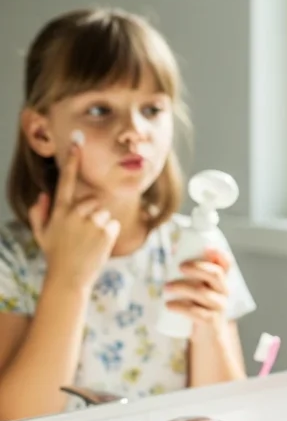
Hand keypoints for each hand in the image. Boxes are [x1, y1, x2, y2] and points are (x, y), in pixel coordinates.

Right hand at [29, 143, 119, 289]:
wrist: (69, 277)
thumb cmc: (56, 255)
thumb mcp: (41, 234)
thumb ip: (39, 213)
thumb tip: (43, 194)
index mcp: (59, 210)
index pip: (65, 180)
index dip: (71, 161)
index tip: (77, 143)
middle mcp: (75, 213)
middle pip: (93, 200)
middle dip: (92, 213)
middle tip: (83, 233)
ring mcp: (91, 221)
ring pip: (104, 212)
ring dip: (100, 224)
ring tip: (89, 241)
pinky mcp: (106, 230)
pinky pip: (113, 224)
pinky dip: (109, 234)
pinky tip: (97, 245)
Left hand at [165, 248, 230, 331]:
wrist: (208, 337)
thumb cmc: (199, 308)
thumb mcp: (200, 290)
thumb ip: (192, 275)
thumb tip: (175, 252)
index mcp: (222, 282)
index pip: (227, 264)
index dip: (220, 254)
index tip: (206, 248)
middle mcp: (224, 292)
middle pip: (215, 274)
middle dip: (197, 267)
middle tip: (179, 266)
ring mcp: (219, 307)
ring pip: (202, 292)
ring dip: (181, 287)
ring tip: (165, 287)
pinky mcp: (211, 322)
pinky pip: (196, 312)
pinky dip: (180, 307)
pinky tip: (168, 304)